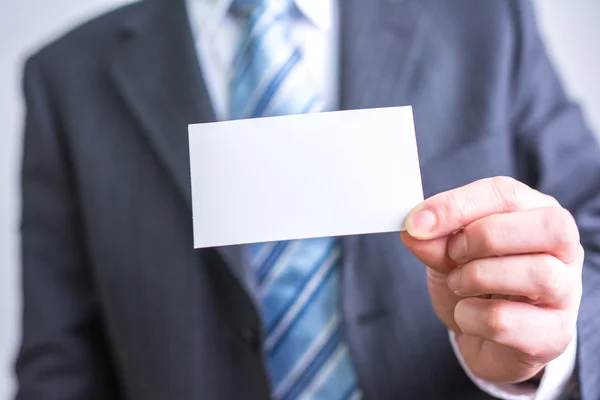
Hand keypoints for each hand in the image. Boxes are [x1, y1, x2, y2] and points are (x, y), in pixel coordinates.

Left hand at [401, 177, 582, 382]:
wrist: (482, 339)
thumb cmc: (476, 284)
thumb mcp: (448, 253)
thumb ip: (435, 239)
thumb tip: (414, 230)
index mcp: (536, 213)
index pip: (506, 193)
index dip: (456, 205)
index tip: (417, 223)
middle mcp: (564, 249)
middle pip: (547, 226)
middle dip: (484, 237)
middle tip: (453, 254)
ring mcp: (566, 293)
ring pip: (539, 274)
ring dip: (478, 277)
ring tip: (458, 284)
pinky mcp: (554, 334)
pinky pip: (509, 321)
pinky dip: (472, 317)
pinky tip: (467, 315)